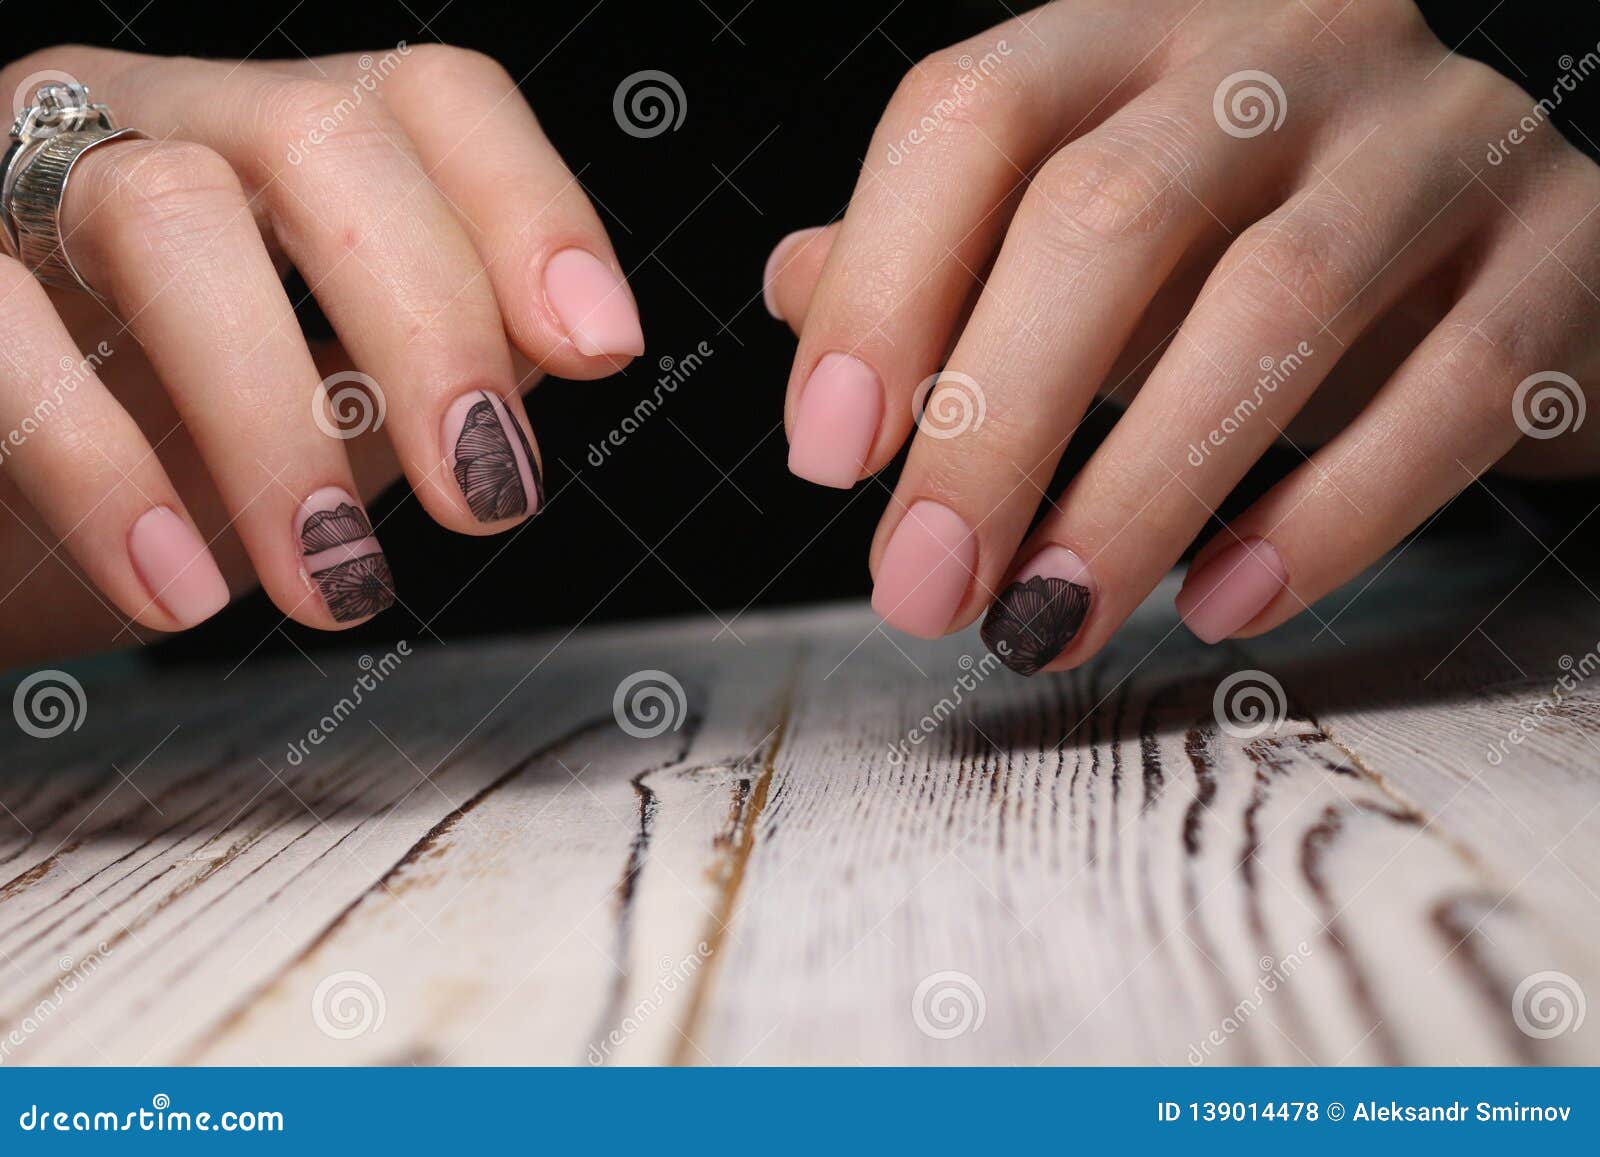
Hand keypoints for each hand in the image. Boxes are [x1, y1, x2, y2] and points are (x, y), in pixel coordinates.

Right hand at [0, 45, 641, 666]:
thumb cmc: (166, 459)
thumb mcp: (332, 409)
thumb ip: (444, 358)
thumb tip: (569, 340)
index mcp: (278, 143)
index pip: (431, 103)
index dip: (531, 210)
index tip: (600, 348)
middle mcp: (155, 123)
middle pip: (322, 137)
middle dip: (429, 322)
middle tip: (488, 497)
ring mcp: (17, 179)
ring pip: (166, 215)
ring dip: (278, 421)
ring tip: (338, 582)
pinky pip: (0, 328)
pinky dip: (104, 467)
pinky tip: (176, 585)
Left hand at [764, 0, 1599, 674]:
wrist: (1497, 253)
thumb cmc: (1244, 245)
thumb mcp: (1080, 234)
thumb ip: (941, 253)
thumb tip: (795, 296)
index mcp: (1132, 32)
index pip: (972, 115)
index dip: (883, 288)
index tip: (830, 459)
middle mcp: (1283, 51)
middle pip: (1104, 216)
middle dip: (992, 424)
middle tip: (923, 586)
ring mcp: (1436, 138)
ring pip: (1273, 309)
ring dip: (1135, 495)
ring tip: (1045, 621)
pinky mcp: (1559, 252)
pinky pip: (1444, 392)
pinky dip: (1323, 518)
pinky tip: (1222, 603)